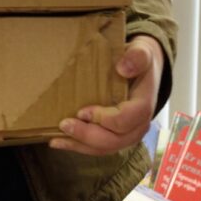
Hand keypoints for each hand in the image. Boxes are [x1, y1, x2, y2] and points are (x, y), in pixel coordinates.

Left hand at [53, 36, 164, 157]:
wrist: (144, 71)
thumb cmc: (139, 61)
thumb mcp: (142, 52)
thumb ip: (137, 57)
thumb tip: (123, 68)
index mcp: (145, 104)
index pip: (128, 118)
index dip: (105, 119)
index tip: (82, 111)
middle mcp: (140, 124)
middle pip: (115, 139)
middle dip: (87, 135)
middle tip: (64, 124)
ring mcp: (130, 134)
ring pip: (106, 148)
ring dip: (80, 145)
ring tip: (56, 139)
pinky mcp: (118, 137)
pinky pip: (100, 148)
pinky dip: (80, 147)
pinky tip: (61, 142)